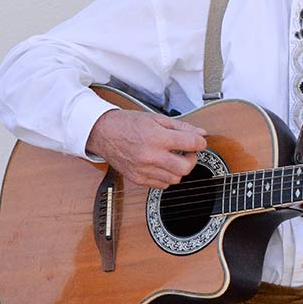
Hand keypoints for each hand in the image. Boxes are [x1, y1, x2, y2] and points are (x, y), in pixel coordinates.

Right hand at [86, 108, 205, 188]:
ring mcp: (143, 170)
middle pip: (185, 168)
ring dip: (179, 169)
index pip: (192, 144)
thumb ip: (181, 127)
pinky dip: (166, 177)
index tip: (199, 142)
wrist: (101, 133)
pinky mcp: (137, 178)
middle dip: (192, 159)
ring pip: (175, 179)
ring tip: (174, 158)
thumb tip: (201, 133)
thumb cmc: (127, 124)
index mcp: (157, 138)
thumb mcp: (156, 119)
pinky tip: (163, 166)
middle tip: (188, 152)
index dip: (201, 142)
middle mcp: (150, 156)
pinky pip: (161, 185)